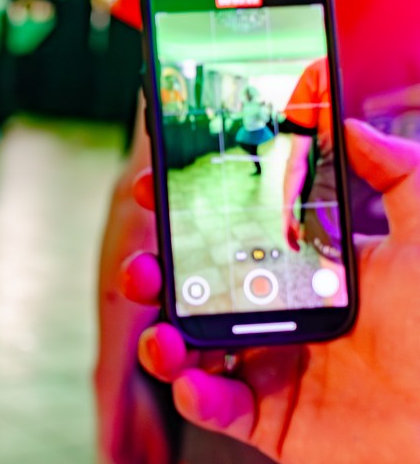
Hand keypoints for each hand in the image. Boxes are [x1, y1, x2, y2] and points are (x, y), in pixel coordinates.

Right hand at [121, 120, 419, 462]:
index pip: (233, 233)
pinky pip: (217, 406)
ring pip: (192, 349)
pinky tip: (196, 382)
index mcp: (310, 269)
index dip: (186, 212)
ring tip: (162, 335)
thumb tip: (344, 120)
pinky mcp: (272, 420)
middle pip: (196, 289)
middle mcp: (283, 316)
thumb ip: (396, 171)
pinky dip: (195, 396)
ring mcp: (274, 368)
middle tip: (145, 268)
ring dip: (160, 340)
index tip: (155, 190)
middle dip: (154, 276)